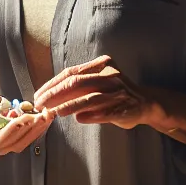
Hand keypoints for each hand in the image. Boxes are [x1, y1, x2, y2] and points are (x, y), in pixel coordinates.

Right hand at [0, 91, 51, 156]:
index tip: (26, 117)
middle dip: (32, 126)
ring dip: (38, 129)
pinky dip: (36, 130)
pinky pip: (25, 140)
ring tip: (47, 116)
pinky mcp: (10, 144)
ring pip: (24, 141)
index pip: (3, 137)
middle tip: (43, 114)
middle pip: (17, 139)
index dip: (15, 127)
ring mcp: (3, 148)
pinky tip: (44, 121)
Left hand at [37, 56, 158, 130]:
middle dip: (55, 94)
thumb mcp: (97, 82)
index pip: (71, 73)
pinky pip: (105, 112)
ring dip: (70, 105)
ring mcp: (118, 92)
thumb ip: (78, 85)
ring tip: (55, 113)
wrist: (146, 102)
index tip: (39, 95)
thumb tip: (49, 95)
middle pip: (77, 82)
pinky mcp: (124, 108)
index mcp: (101, 65)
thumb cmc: (115, 93)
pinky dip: (92, 116)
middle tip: (41, 104)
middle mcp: (110, 75)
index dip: (52, 85)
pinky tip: (79, 119)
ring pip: (90, 97)